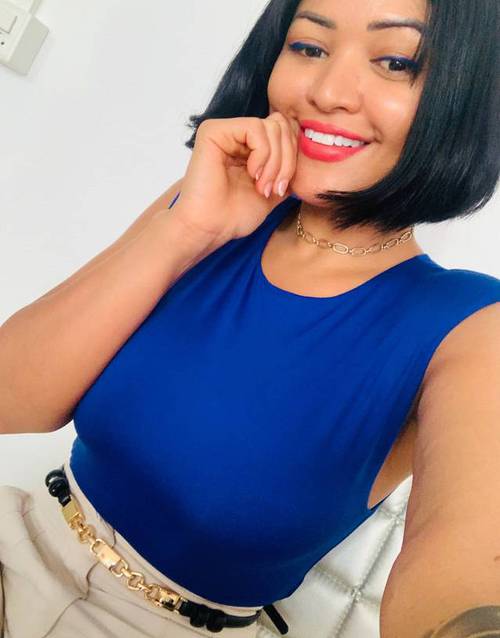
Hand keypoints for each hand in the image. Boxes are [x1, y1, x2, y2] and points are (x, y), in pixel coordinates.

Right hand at [169, 113, 300, 245]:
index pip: (285, 132)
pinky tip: (252, 173)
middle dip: (286, 160)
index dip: (292, 158)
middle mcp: (237, 135)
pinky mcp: (214, 131)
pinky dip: (262, 153)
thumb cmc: (234, 216)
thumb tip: (308, 149)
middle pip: (281, 126)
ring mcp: (225, 131)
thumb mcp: (274, 191)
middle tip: (275, 188)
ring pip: (272, 126)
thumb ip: (287, 169)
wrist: (210, 229)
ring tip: (262, 186)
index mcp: (249, 147)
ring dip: (275, 161)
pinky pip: (255, 128)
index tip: (283, 189)